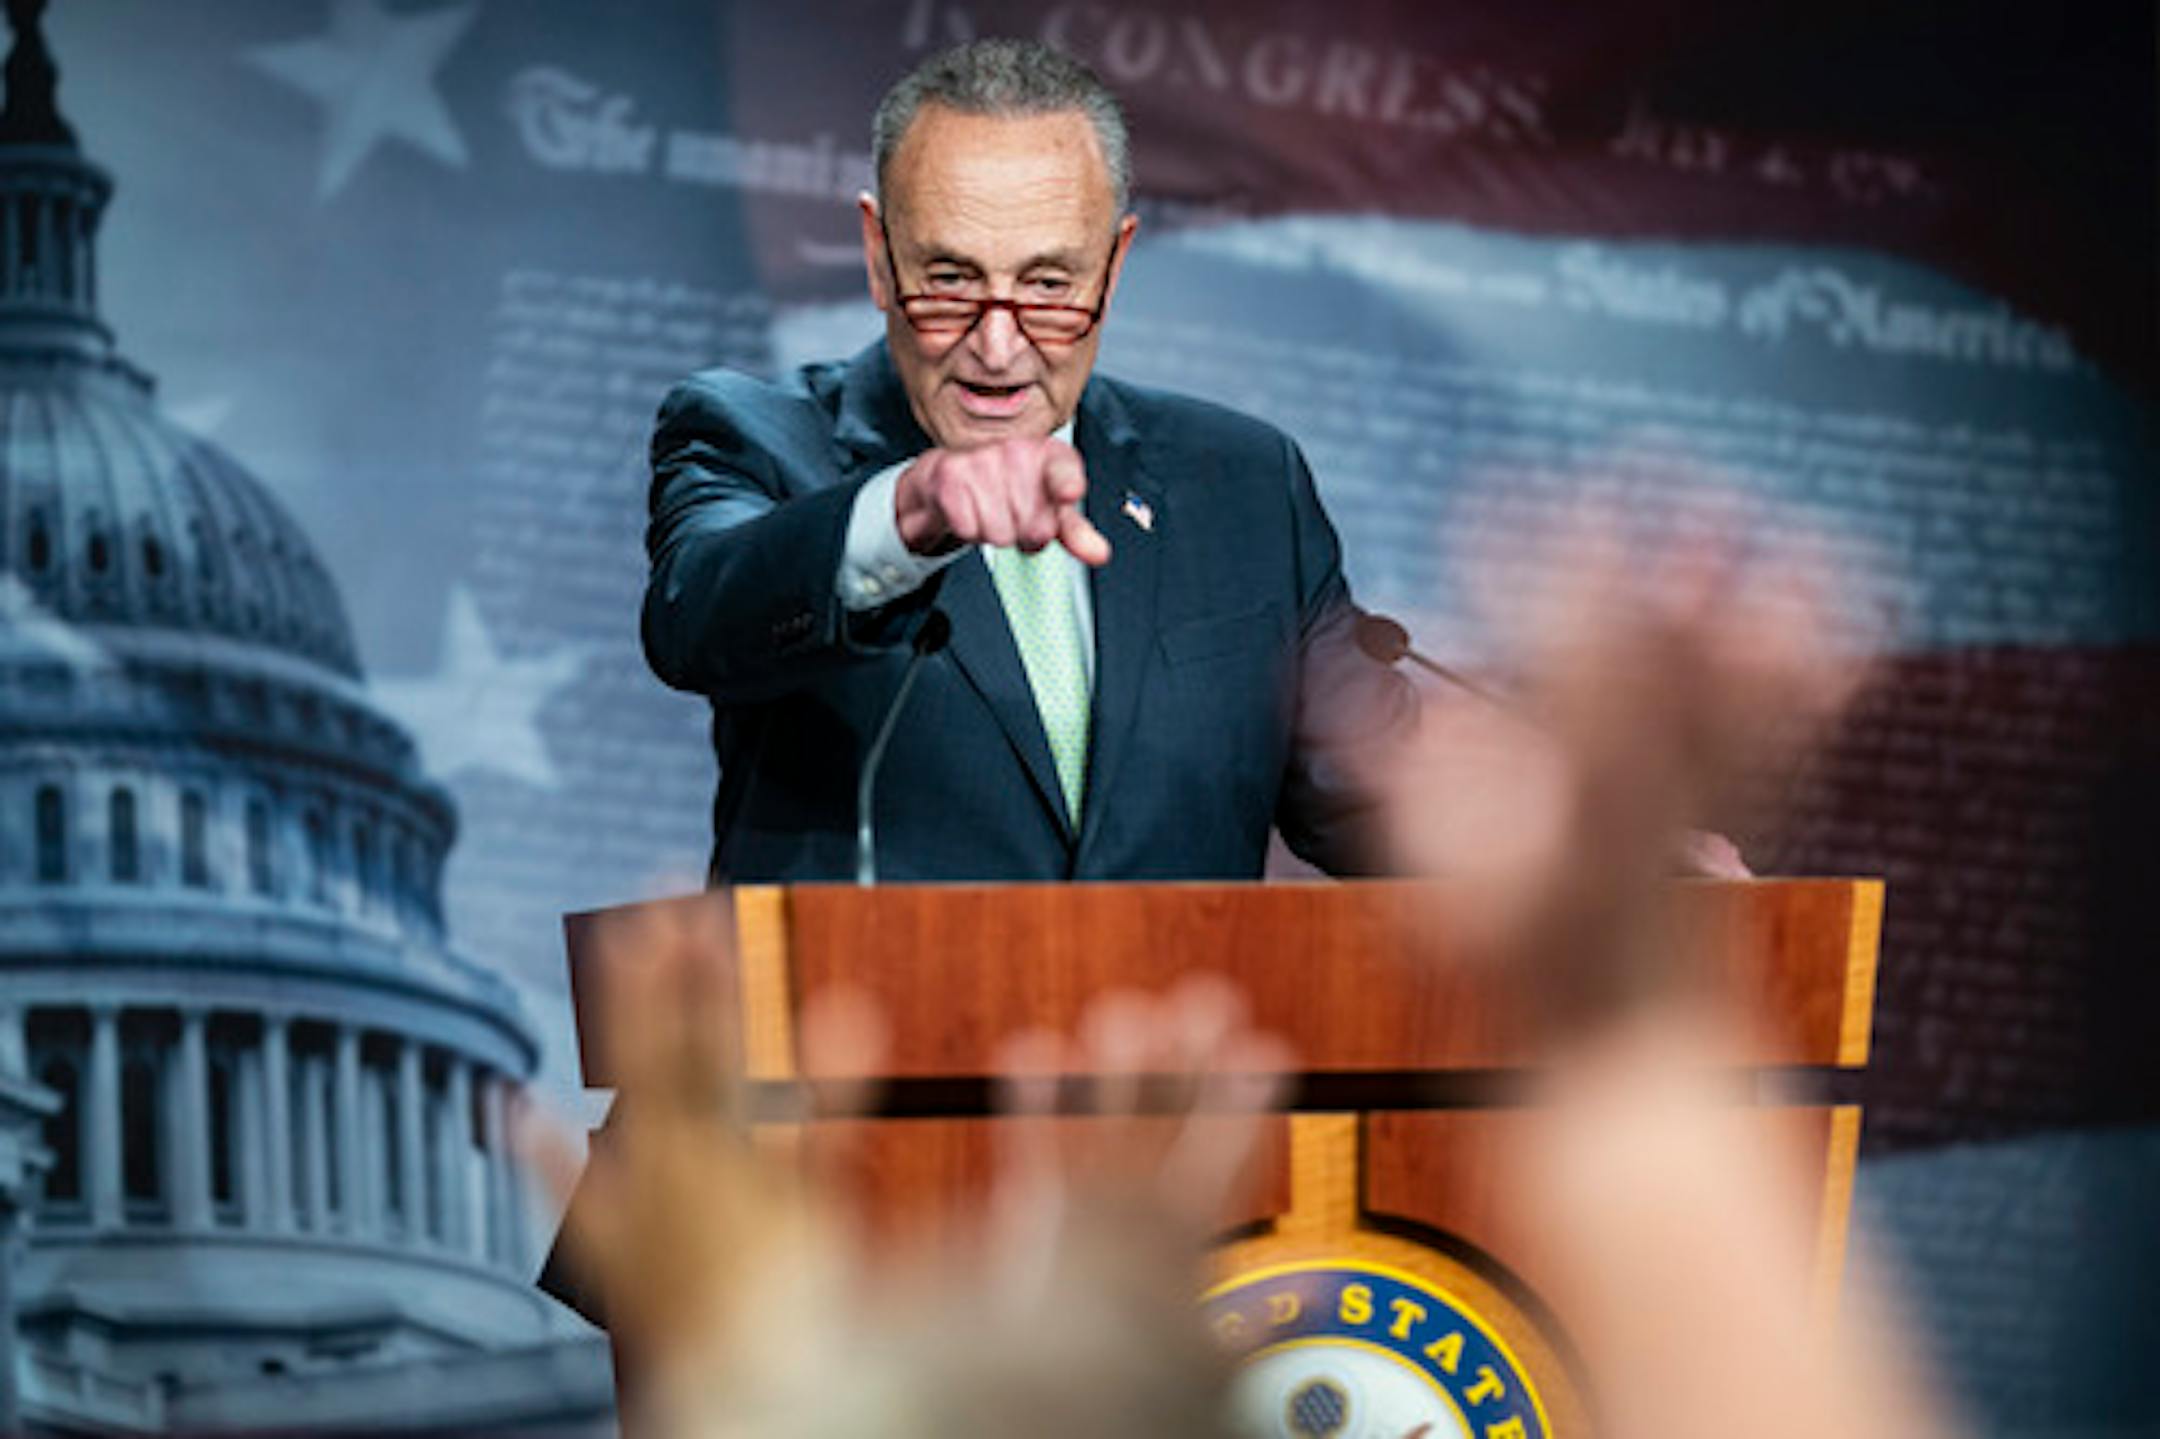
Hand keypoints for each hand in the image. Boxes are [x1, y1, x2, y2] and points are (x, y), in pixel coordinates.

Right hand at [894, 435, 1112, 564]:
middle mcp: (1017, 450)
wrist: (955, 472)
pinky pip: (970, 530)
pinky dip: (969, 530)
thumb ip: (1075, 532)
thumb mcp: (1049, 508)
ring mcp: (982, 460)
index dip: (1067, 485)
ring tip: (990, 510)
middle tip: (1012, 514)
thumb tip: (1100, 554)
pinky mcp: (950, 475)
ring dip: (994, 533)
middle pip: (1034, 529)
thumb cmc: (1009, 487)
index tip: (1070, 493)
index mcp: (1051, 455)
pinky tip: (970, 508)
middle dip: (1023, 534)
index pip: (1063, 472)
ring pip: (1000, 534)